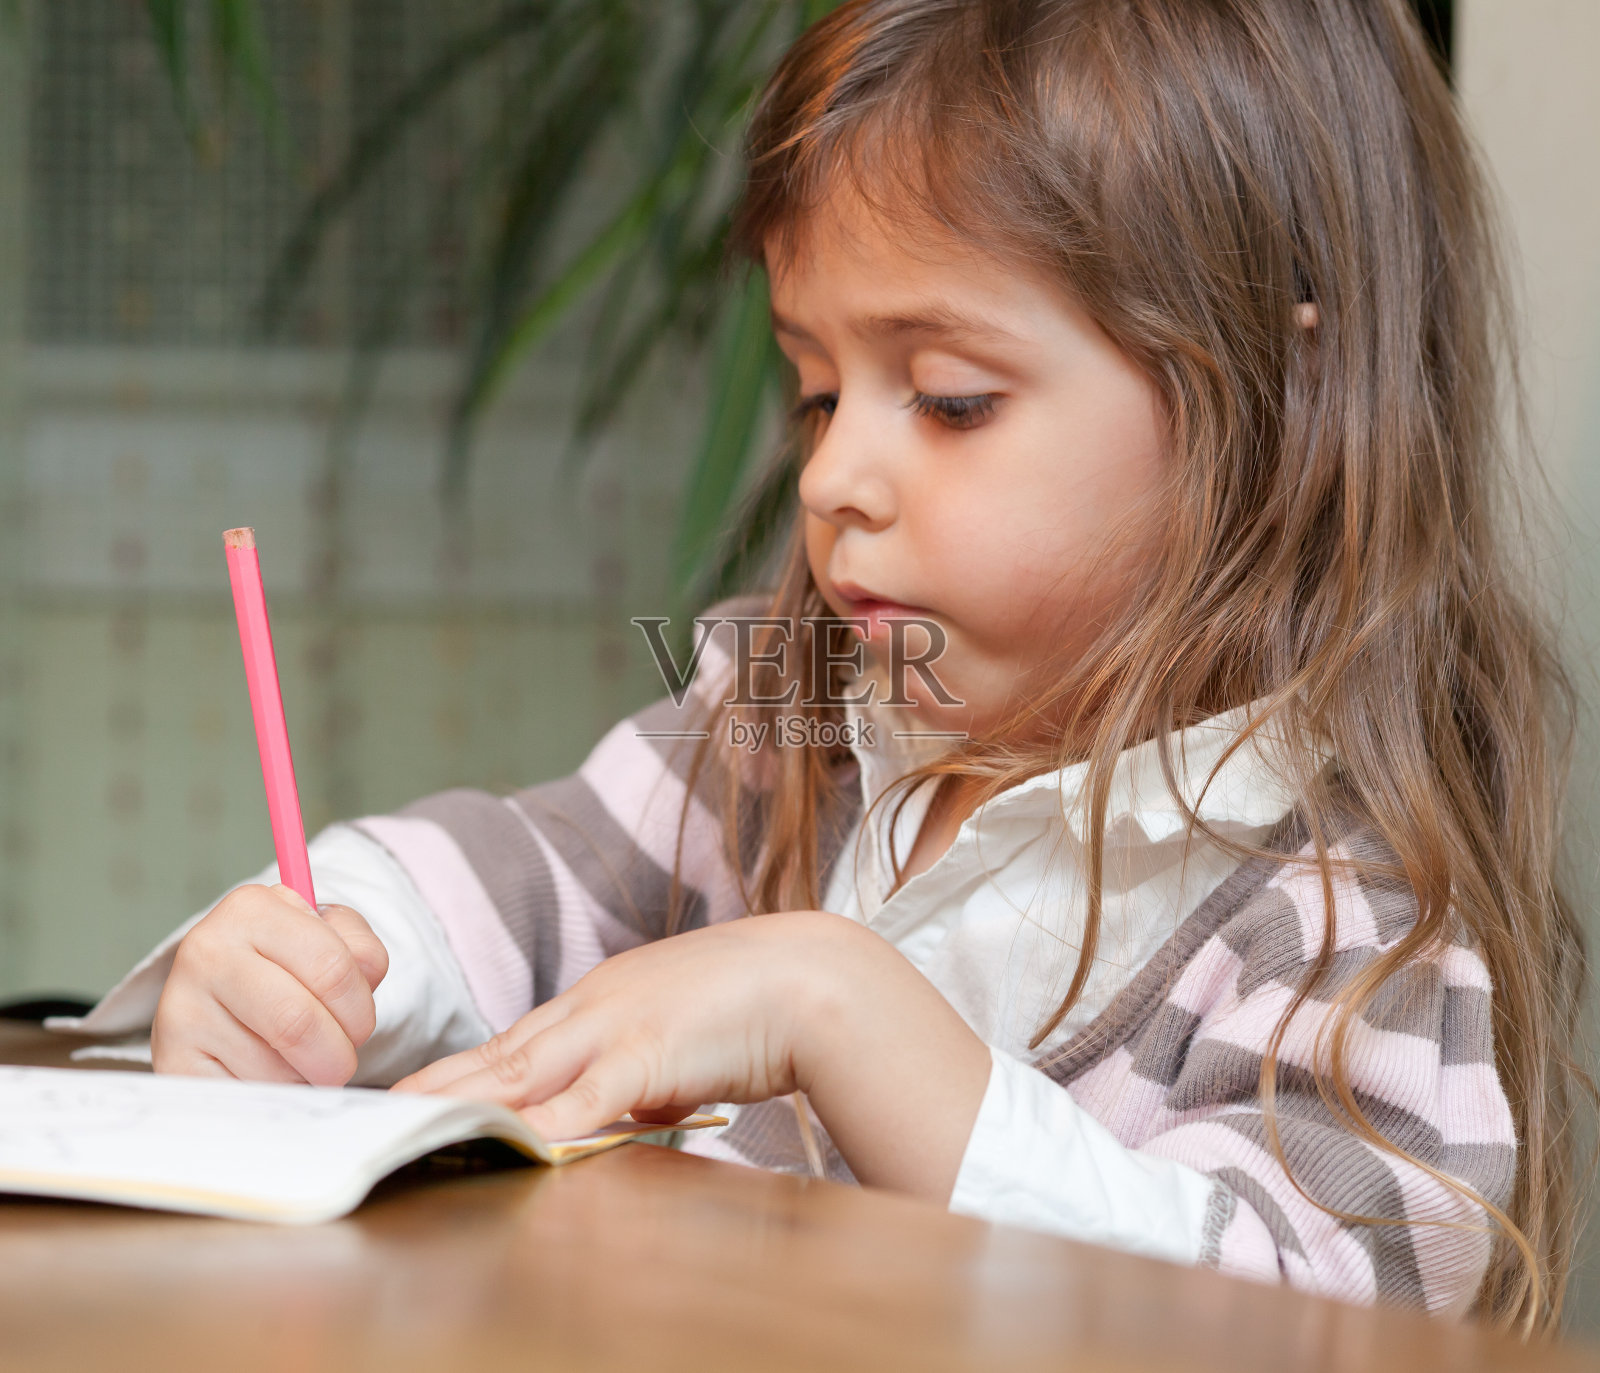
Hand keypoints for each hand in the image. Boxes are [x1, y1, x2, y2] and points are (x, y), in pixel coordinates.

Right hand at [151, 883, 388, 1085]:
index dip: (359, 1007)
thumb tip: (366, 973)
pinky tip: (269, 1079)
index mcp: (251, 909)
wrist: (217, 995)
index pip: (332, 967)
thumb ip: (361, 950)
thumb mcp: (329, 937)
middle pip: (298, 1022)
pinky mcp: (171, 1063)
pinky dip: (272, 1098)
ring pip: (273, 1070)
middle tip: (340, 1058)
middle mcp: (206, 953)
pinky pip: (243, 1097)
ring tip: (299, 1062)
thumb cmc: (287, 965)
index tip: (359, 1023)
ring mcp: (180, 1009)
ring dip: (303, 1079)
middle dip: (337, 1053)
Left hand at [394, 911, 990, 1200]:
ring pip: (524, 1070)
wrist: (814, 979)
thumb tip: (613, 1109)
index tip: (418, 1089)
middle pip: (500, 1053)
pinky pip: (584, 1097)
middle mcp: (596, 1006)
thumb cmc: (754, 1006)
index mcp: (603, 998)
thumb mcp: (680, 1038)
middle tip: (380, 1108)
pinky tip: (510, 1139)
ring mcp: (618, 1026)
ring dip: (466, 1101)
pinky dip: (544, 1120)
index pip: (517, 1040)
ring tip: (413, 1124)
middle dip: (438, 1083)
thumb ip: (639, 1072)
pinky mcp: (649, 1054)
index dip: (463, 1067)